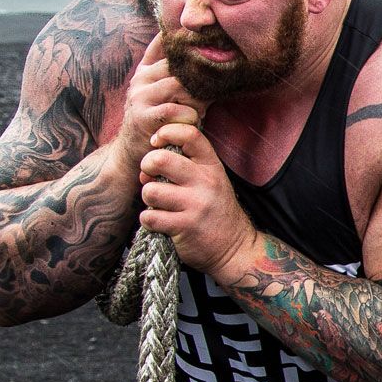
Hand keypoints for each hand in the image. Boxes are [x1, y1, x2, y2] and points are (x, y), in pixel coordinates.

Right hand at [116, 35, 204, 172]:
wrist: (135, 152)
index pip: (166, 42)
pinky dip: (191, 118)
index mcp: (148, 68)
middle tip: (208, 96)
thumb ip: (183, 74)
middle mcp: (141, 78)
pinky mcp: (143, 117)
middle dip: (201, 81)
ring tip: (197, 113)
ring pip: (182, 86)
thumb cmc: (163, 121)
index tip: (208, 40)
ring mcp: (140, 96)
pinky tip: (190, 125)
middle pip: (182, 65)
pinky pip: (178, 111)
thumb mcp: (169, 94)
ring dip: (197, 102)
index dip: (187, 40)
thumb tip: (216, 53)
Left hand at [137, 123, 259, 281]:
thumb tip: (150, 156)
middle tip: (150, 177)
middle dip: (146, 167)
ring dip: (147, 197)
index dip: (166, 133)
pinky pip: (149, 217)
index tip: (157, 143)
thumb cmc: (216, 210)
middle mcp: (205, 183)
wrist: (235, 248)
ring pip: (150, 190)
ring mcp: (195, 206)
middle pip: (160, 159)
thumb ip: (189, 163)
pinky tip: (160, 222)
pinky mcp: (184, 227)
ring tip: (158, 203)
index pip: (189, 134)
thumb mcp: (213, 180)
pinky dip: (149, 220)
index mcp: (212, 167)